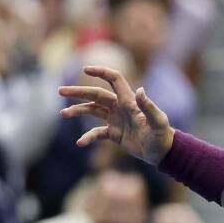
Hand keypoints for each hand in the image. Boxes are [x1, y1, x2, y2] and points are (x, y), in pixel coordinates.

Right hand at [59, 67, 174, 164]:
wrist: (163, 153)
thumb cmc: (163, 136)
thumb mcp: (158, 122)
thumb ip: (149, 107)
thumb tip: (141, 90)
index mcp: (129, 101)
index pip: (114, 80)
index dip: (101, 72)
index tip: (85, 69)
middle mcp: (120, 108)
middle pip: (96, 94)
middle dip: (78, 92)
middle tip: (60, 90)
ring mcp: (115, 120)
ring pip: (92, 110)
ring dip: (77, 110)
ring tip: (64, 113)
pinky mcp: (114, 134)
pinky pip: (96, 133)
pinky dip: (87, 137)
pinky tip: (80, 143)